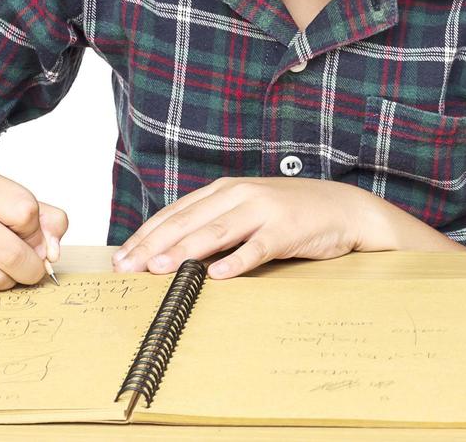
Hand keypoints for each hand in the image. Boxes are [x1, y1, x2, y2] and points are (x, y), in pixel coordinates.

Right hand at [0, 166, 67, 290]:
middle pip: (12, 253)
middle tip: (33, 267)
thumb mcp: (5, 197)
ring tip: (4, 266)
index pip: (26, 212)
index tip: (28, 232)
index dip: (35, 229)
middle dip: (33, 267)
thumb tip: (53, 253)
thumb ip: (45, 218)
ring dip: (10, 279)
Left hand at [111, 177, 368, 279]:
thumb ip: (215, 224)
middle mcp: (242, 194)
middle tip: (128, 268)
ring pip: (217, 231)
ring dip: (185, 251)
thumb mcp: (249, 210)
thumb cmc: (291, 213)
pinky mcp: (287, 230)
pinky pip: (258, 248)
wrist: (343, 208)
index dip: (146, 235)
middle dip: (154, 246)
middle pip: (189, 221)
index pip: (177, 212)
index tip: (122, 257)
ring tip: (160, 269)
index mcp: (227, 189)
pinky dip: (237, 261)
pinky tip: (218, 276)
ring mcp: (265, 210)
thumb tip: (170, 252)